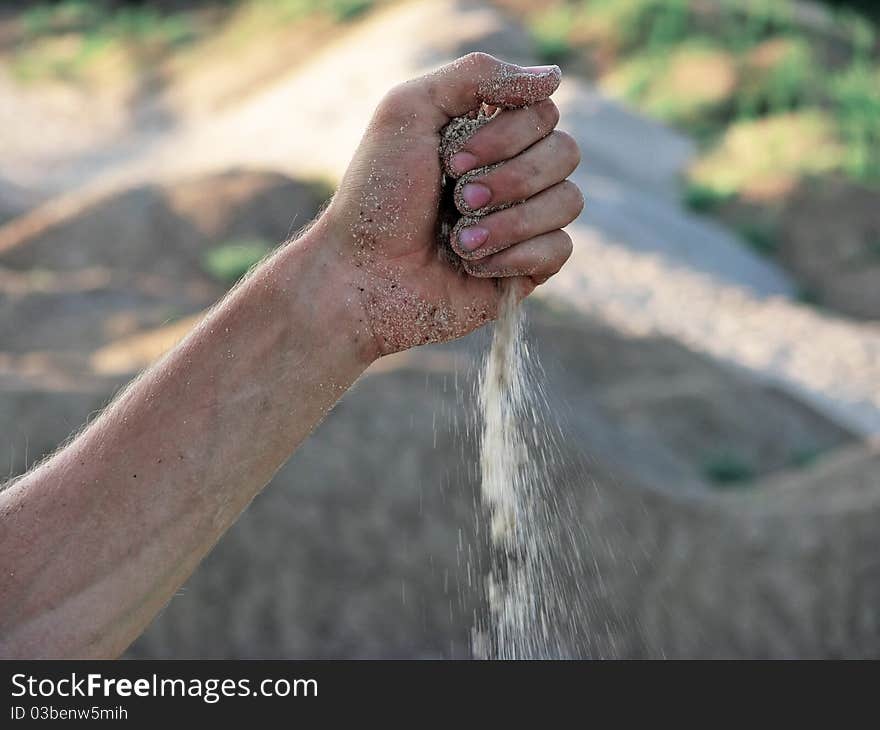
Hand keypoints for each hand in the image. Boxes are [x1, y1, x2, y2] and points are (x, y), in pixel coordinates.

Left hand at [321, 52, 582, 356]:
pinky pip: (559, 250)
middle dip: (509, 178)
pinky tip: (473, 266)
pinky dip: (514, 256)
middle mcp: (510, 175)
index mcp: (486, 135)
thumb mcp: (408, 110)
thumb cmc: (376, 197)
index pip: (543, 114)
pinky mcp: (525, 270)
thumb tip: (554, 76)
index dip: (507, 135)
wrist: (363, 277)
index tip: (451, 160)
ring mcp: (522, 224)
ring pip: (568, 201)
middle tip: (458, 197)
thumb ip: (476, 75)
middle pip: (566, 153)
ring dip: (509, 221)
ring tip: (460, 240)